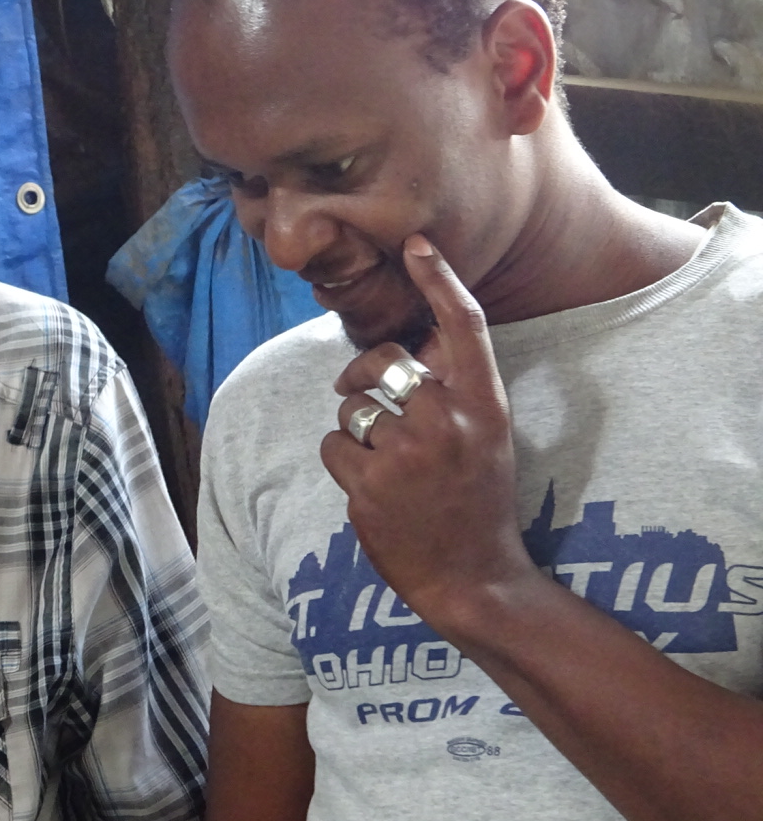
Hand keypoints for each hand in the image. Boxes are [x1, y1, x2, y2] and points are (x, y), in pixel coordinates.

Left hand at [319, 235, 532, 624]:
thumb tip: (414, 341)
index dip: (438, 279)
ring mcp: (407, 453)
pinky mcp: (369, 485)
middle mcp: (448, 421)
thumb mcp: (486, 436)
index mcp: (485, 405)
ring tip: (384, 462)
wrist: (474, 577)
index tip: (415, 243)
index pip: (463, 326)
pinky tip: (371, 487)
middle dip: (362, 371)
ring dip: (356, 429)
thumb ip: (454, 388)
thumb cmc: (477, 498)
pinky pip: (334, 445)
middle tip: (358, 390)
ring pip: (353, 407)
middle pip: (386, 360)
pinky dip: (343, 462)